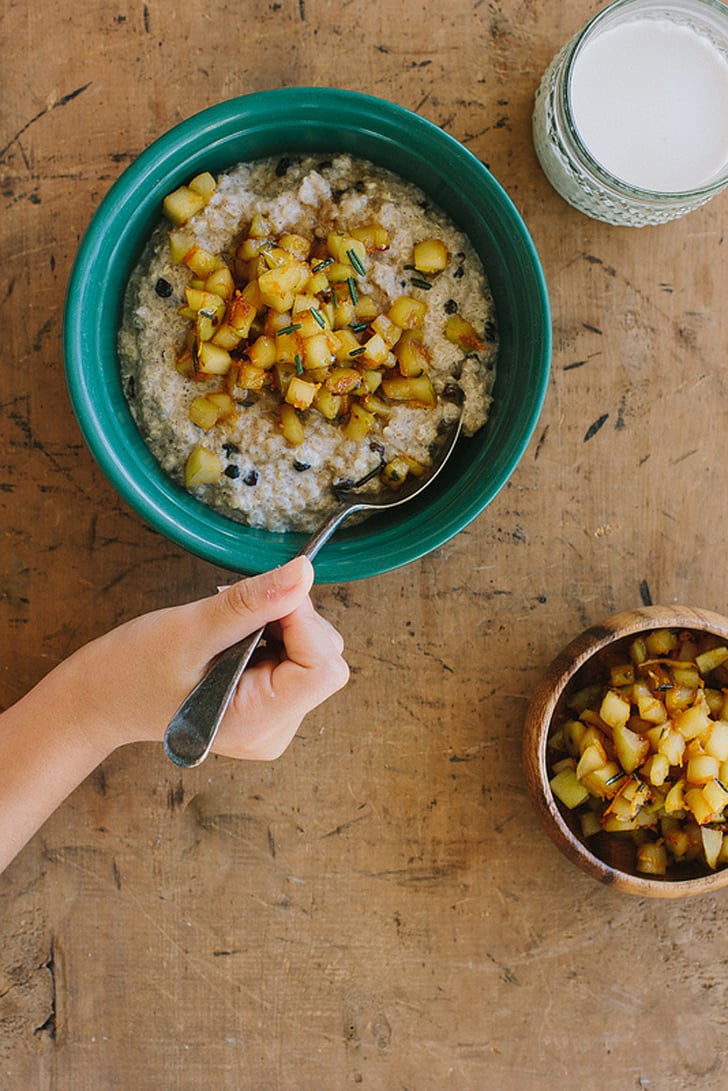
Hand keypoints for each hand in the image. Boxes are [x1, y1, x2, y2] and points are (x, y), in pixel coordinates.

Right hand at [50, 556, 348, 761]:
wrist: (101, 700)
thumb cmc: (133, 671)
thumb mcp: (191, 630)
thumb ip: (251, 603)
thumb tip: (303, 572)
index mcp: (257, 723)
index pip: (323, 669)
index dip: (303, 622)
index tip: (267, 596)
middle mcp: (273, 731)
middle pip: (322, 659)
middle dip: (290, 622)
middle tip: (237, 612)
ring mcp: (273, 722)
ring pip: (312, 655)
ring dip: (279, 626)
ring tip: (227, 628)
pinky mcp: (269, 707)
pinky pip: (294, 658)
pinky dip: (271, 635)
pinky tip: (233, 638)